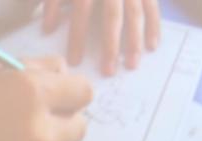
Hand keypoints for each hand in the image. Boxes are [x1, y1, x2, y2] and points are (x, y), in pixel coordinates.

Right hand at [0, 57, 91, 140]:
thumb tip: (65, 75)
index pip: (83, 92)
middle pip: (79, 126)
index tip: (60, 94)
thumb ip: (34, 71)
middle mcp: (41, 129)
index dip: (71, 92)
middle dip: (63, 120)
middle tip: (37, 118)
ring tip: (13, 139)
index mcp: (32, 92)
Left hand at [43, 0, 160, 75]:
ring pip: (135, 13)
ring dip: (134, 40)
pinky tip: (152, 46)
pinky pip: (152, 7)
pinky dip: (154, 26)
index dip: (77, 35)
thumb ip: (53, 2)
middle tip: (107, 71)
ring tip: (131, 65)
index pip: (82, 9)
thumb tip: (47, 28)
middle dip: (110, 44)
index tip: (74, 61)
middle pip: (112, 15)